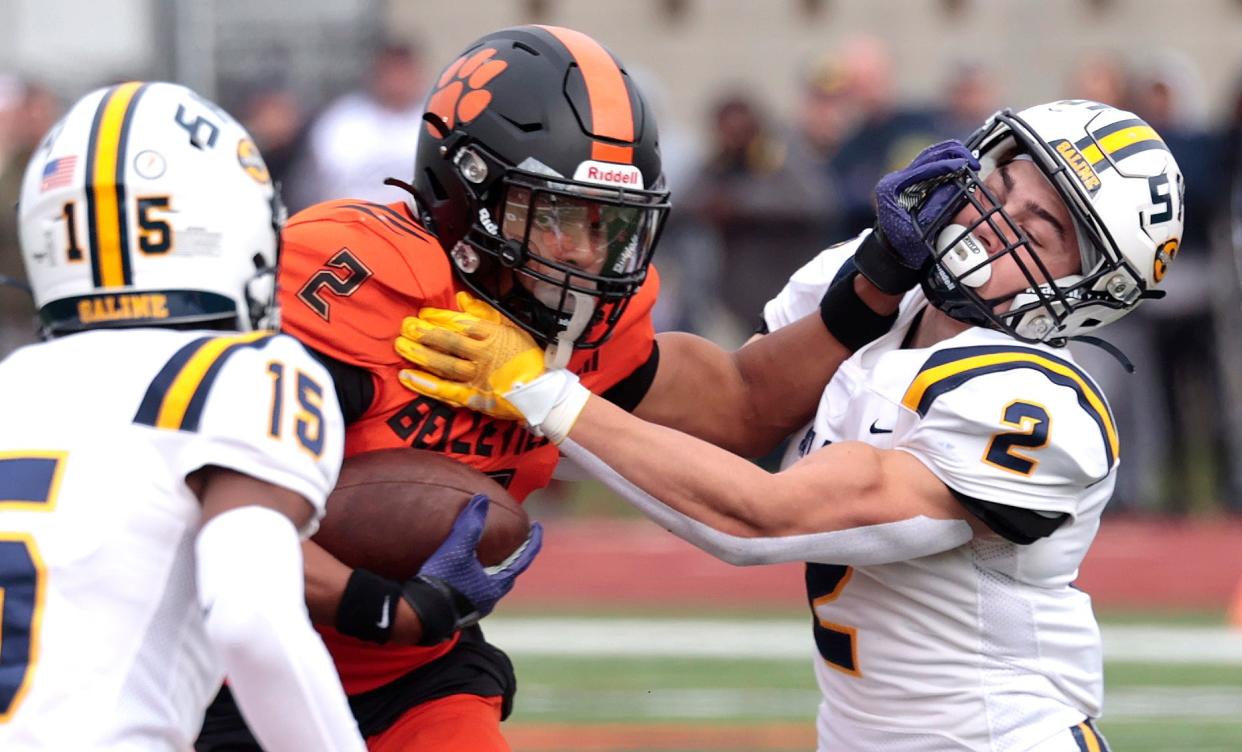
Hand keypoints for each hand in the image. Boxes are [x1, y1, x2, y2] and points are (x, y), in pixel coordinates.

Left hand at [398, 291, 591, 443]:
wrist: (542, 392)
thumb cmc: (527, 358)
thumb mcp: (511, 329)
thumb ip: (485, 313)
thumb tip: (462, 299)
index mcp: (493, 336)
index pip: (461, 323)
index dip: (439, 317)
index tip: (423, 312)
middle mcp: (483, 355)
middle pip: (449, 342)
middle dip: (424, 333)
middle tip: (405, 326)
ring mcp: (477, 377)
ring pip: (444, 364)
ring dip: (419, 355)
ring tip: (400, 346)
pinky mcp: (472, 397)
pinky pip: (445, 391)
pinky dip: (425, 384)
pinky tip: (407, 376)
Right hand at [401, 495, 542, 644]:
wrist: (419, 615)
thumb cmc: (443, 584)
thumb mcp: (458, 550)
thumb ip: (470, 525)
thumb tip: (481, 500)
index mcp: (495, 586)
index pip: (523, 560)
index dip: (532, 542)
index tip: (537, 527)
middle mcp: (489, 599)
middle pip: (508, 575)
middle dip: (512, 558)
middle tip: (514, 544)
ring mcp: (474, 607)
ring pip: (489, 585)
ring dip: (491, 570)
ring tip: (486, 556)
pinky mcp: (458, 611)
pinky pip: (473, 591)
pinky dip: (473, 578)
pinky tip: (462, 573)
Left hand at [856, 140, 979, 293]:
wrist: (891, 253)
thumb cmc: (902, 245)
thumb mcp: (921, 229)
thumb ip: (937, 206)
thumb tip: (956, 185)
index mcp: (893, 187)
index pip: (925, 167)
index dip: (948, 164)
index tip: (967, 166)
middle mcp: (896, 179)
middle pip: (928, 156)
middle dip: (953, 155)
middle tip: (972, 164)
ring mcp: (904, 179)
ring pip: (931, 157)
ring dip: (951, 159)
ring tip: (969, 166)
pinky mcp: (912, 182)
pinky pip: (931, 166)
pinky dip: (947, 166)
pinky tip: (960, 171)